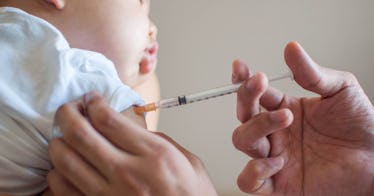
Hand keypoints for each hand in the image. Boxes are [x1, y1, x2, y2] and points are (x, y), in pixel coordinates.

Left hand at [47, 92, 216, 195]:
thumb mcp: (188, 161)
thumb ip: (160, 141)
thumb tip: (134, 129)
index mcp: (154, 155)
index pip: (108, 120)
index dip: (93, 103)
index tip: (91, 98)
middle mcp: (128, 174)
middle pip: (81, 135)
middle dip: (67, 114)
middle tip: (68, 108)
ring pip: (65, 161)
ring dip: (58, 142)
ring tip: (63, 136)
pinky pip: (63, 190)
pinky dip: (58, 173)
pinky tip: (65, 166)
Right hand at [231, 42, 373, 194]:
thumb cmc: (362, 127)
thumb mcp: (341, 90)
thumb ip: (312, 73)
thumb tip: (291, 49)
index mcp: (285, 109)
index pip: (255, 94)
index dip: (243, 80)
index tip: (241, 67)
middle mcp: (276, 133)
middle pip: (244, 115)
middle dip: (247, 98)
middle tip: (261, 84)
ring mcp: (276, 157)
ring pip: (243, 141)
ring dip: (256, 127)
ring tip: (286, 118)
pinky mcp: (280, 185)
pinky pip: (249, 182)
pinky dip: (254, 171)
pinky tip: (277, 161)